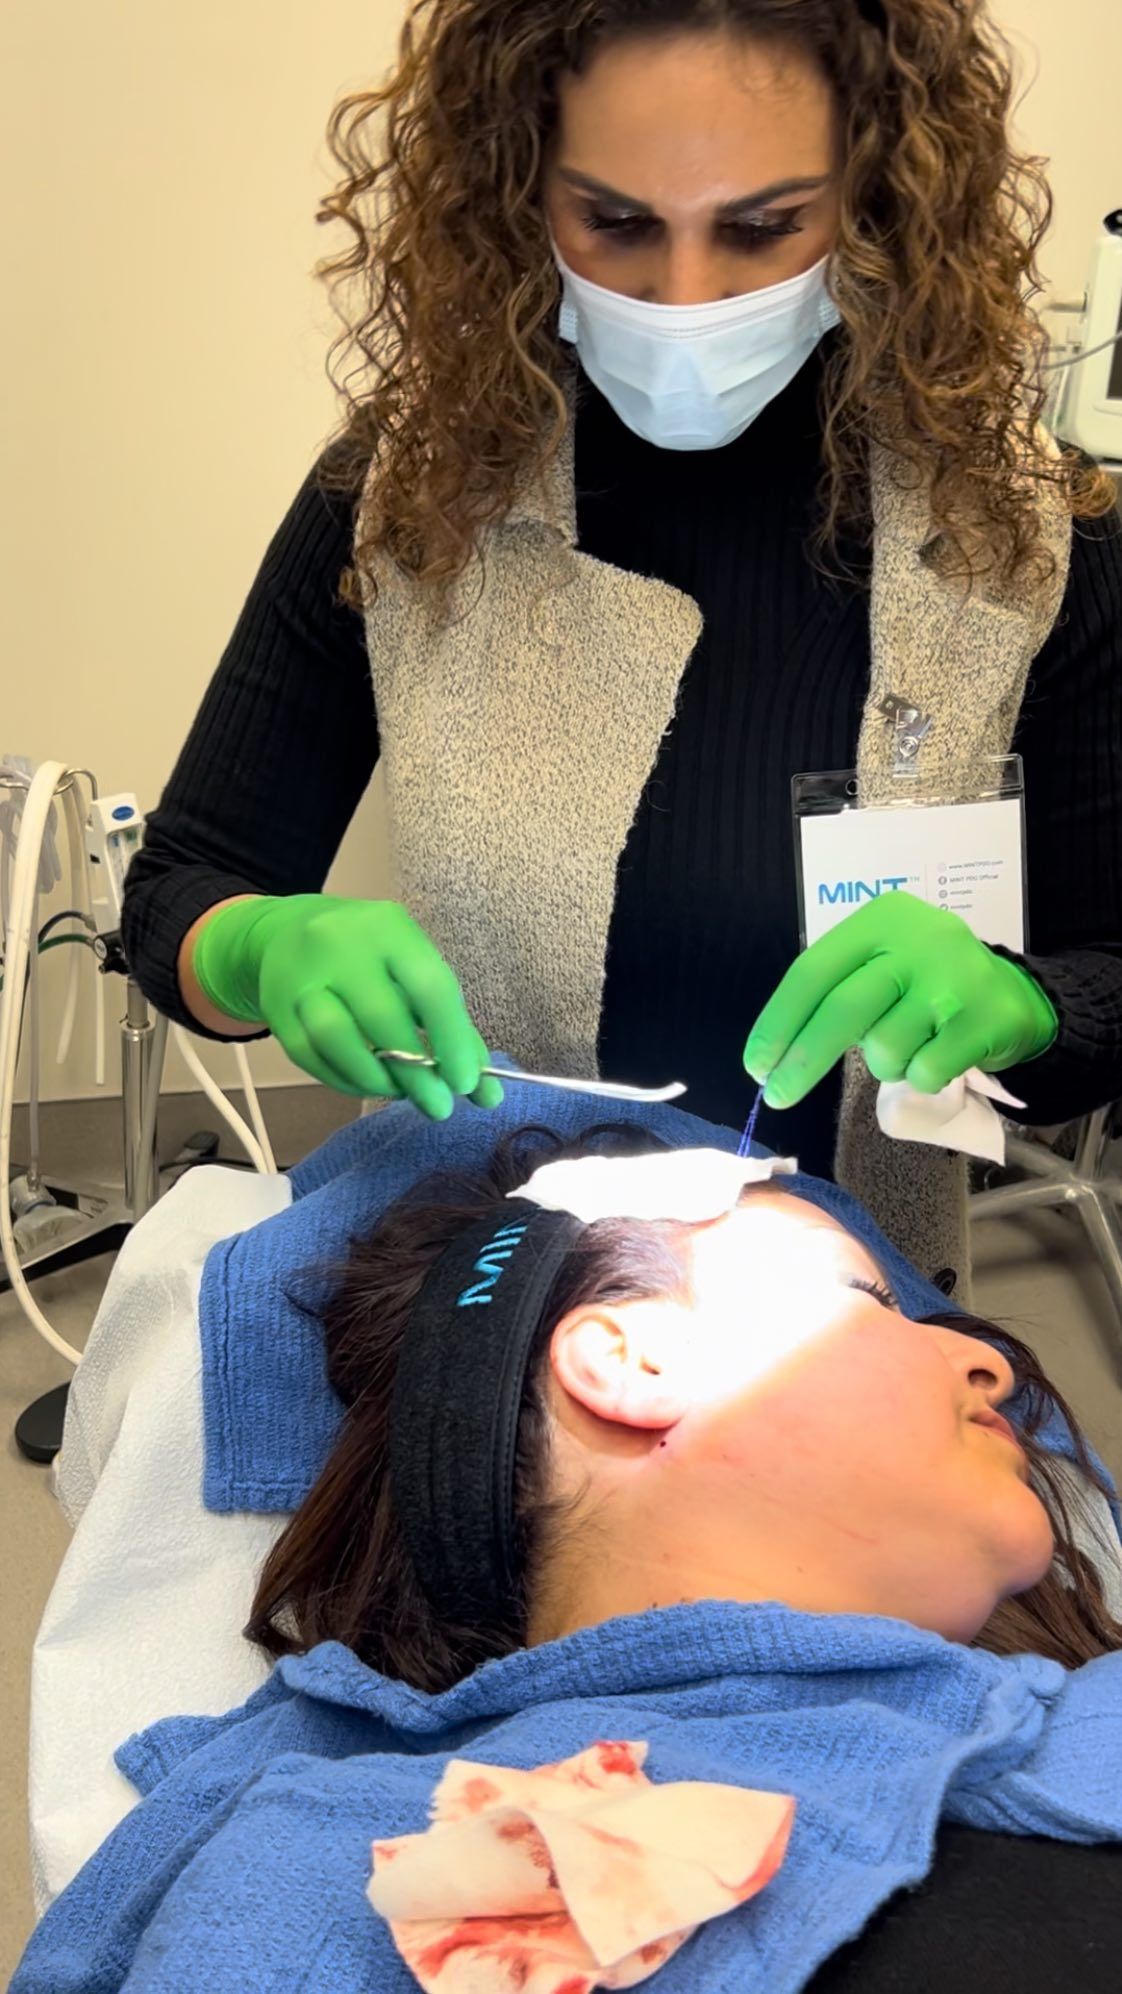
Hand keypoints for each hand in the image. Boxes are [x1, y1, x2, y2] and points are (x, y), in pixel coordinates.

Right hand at [192, 894, 502, 1118]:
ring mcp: (302, 975)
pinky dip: (345, 1080)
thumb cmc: (370, 955)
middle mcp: (341, 945)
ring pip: (336, 1038)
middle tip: (439, 1105)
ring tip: (400, 1092)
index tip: (466, 1082)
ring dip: (375, 1078)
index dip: (451, 1038)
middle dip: (416, 1072)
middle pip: (381, 1017)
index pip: (428, 985)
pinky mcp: (276, 1007)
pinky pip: (310, 1055)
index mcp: (389, 928)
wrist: (287, 931)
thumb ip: (452, 1028)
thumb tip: (487, 1093)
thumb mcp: (414, 970)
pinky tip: (368, 1083)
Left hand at [743, 892, 1056, 1107]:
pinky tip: (938, 1055)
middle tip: (776, 1097)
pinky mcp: (981, 1022)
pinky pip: (924, 1071)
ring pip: (884, 1049)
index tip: (756, 1064)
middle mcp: (919, 941)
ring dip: (884, 1065)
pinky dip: (921, 1077)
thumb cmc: (929, 983)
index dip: (778, 1022)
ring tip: (909, 1046)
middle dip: (802, 1061)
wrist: (1016, 996)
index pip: (813, 971)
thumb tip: (775, 1055)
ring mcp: (954, 981)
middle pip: (842, 1010)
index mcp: (882, 919)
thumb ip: (837, 991)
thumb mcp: (884, 963)